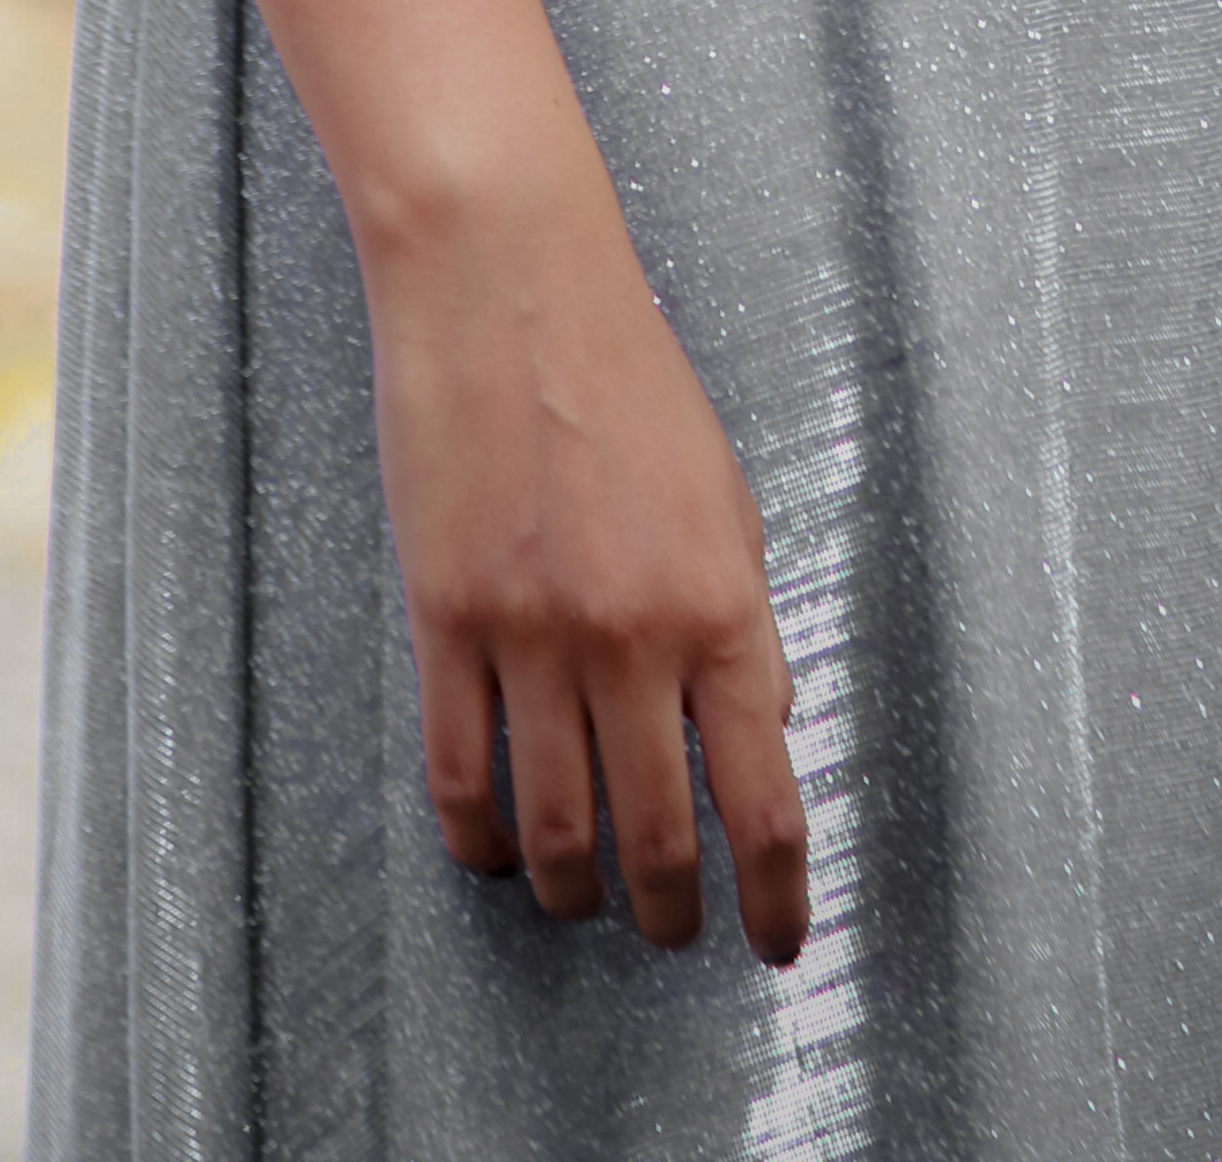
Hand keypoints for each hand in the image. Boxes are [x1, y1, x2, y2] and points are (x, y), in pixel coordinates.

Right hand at [363, 147, 810, 964]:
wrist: (510, 283)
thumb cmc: (625, 371)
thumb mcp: (726, 493)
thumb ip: (743, 617)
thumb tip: (760, 723)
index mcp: (721, 601)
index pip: (763, 796)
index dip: (775, 893)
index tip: (775, 938)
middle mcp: (632, 635)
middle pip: (657, 837)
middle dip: (671, 911)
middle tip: (675, 932)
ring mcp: (532, 635)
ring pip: (556, 827)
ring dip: (578, 892)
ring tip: (586, 905)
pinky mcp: (446, 620)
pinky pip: (460, 773)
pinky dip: (481, 837)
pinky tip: (497, 850)